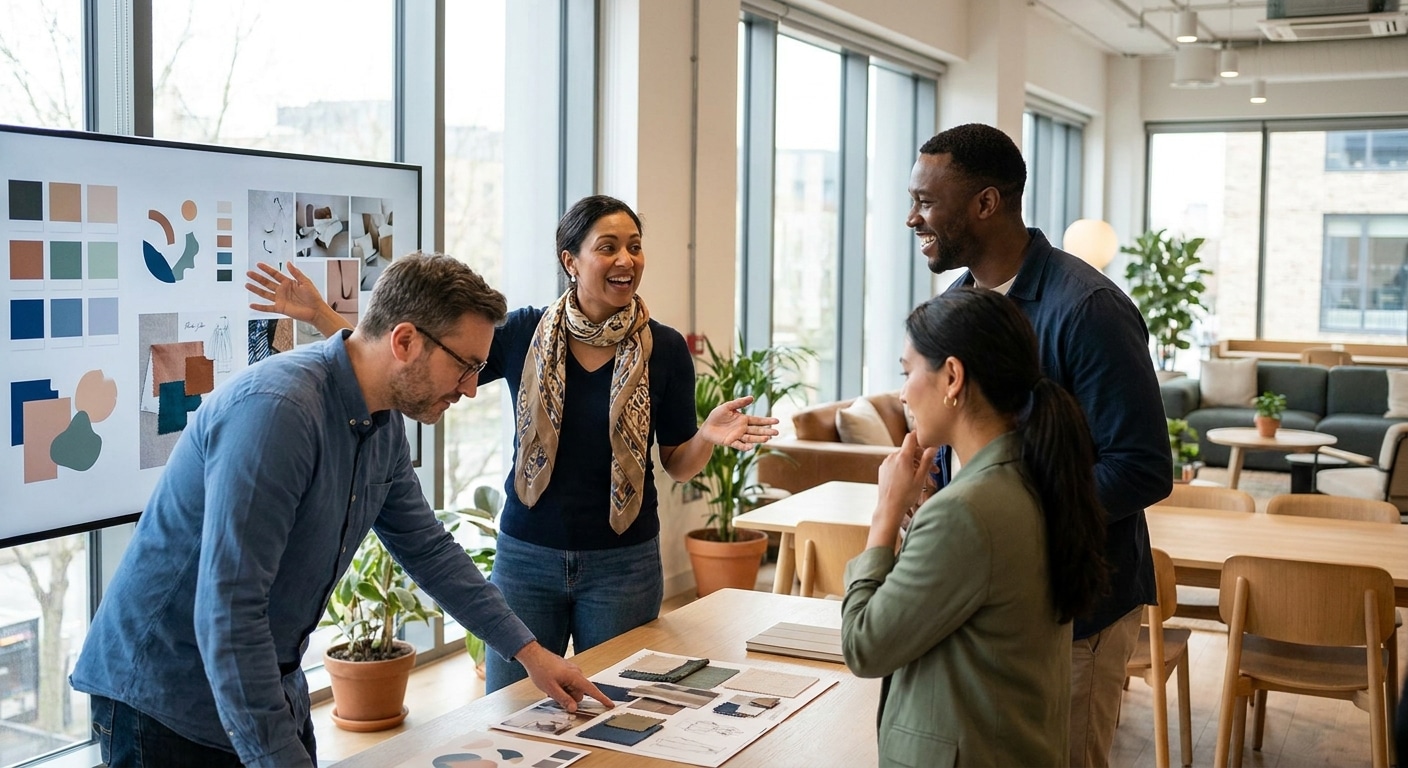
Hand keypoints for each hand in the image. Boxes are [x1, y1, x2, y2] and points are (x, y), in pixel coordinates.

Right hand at [245, 261, 329, 323]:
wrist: (316, 310)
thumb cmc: (313, 297)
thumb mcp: (305, 281)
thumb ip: (296, 273)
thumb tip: (288, 263)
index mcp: (288, 282)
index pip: (275, 274)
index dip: (267, 269)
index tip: (258, 264)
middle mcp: (282, 290)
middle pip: (267, 282)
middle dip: (257, 278)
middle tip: (248, 273)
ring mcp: (280, 299)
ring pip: (265, 293)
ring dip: (256, 289)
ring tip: (247, 285)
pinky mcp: (280, 308)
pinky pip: (268, 308)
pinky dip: (259, 307)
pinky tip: (252, 305)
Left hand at [515, 642, 613, 712]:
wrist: (533, 655)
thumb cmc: (541, 670)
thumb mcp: (550, 689)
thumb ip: (563, 699)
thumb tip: (574, 708)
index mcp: (575, 676)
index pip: (591, 690)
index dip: (602, 698)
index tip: (611, 705)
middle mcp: (576, 673)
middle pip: (579, 694)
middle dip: (569, 698)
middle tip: (554, 693)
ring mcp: (572, 671)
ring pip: (573, 690)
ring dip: (564, 692)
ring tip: (551, 687)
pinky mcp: (567, 671)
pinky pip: (569, 684)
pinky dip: (562, 687)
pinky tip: (552, 684)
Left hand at [699, 395, 779, 450]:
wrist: (706, 426)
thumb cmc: (717, 415)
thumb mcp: (727, 406)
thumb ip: (739, 402)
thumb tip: (752, 397)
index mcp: (744, 419)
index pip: (758, 421)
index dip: (767, 421)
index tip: (777, 421)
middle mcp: (743, 428)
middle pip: (757, 430)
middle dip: (767, 431)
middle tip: (777, 432)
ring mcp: (738, 436)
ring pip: (750, 438)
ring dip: (759, 439)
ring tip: (768, 438)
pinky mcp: (731, 442)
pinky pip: (739, 445)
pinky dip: (745, 446)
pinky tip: (752, 447)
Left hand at [871, 433, 936, 548]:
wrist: (889, 508)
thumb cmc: (905, 496)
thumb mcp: (921, 478)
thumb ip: (927, 460)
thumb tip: (933, 447)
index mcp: (903, 457)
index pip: (911, 437)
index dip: (920, 437)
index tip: (928, 442)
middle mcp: (892, 457)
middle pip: (909, 449)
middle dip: (921, 457)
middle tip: (933, 469)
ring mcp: (886, 463)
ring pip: (902, 457)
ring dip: (913, 463)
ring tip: (922, 476)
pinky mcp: (883, 469)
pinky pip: (895, 463)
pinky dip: (904, 466)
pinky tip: (910, 478)